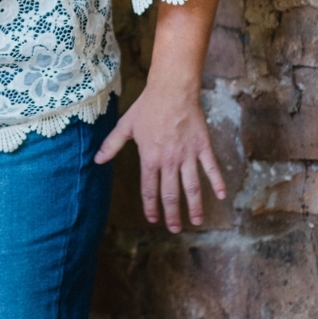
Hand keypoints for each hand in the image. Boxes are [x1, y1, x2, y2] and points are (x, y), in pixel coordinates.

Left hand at [94, 79, 224, 231]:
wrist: (171, 90)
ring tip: (196, 221)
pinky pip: (211, 168)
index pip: (150, 189)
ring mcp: (188, 155)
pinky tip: (221, 196)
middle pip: (171, 194)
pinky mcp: (202, 146)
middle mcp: (169, 160)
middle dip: (172, 214)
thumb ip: (111, 144)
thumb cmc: (147, 106)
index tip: (153, 219)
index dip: (151, 206)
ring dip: (195, 206)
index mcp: (150, 157)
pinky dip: (217, 182)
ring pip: (192, 187)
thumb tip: (97, 160)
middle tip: (175, 228)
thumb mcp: (125, 125)